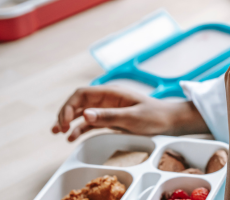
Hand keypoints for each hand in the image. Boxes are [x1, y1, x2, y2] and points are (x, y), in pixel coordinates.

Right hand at [51, 86, 208, 141]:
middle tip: (59, 128)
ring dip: (69, 121)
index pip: (82, 94)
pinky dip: (80, 128)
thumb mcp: (132, 118)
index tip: (65, 121)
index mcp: (112, 92)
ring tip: (58, 133)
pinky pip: (91, 122)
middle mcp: (107, 98)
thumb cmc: (154, 116)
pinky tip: (72, 137)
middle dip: (65, 113)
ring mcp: (108, 108)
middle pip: (79, 102)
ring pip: (83, 112)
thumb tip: (85, 114)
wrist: (170, 121)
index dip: (69, 106)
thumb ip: (108, 116)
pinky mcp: (111, 119)